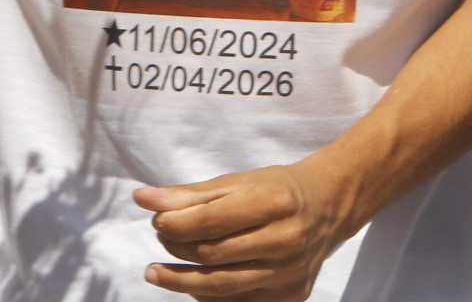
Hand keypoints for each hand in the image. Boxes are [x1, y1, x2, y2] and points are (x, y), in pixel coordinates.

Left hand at [136, 155, 356, 299]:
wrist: (331, 206)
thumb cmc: (278, 190)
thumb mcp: (240, 182)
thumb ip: (191, 194)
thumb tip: (140, 198)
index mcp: (276, 202)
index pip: (209, 222)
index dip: (172, 224)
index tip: (158, 221)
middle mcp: (288, 239)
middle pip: (211, 255)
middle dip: (176, 248)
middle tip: (162, 240)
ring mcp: (291, 272)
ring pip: (220, 288)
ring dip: (180, 281)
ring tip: (157, 271)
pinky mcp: (292, 296)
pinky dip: (207, 297)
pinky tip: (194, 282)